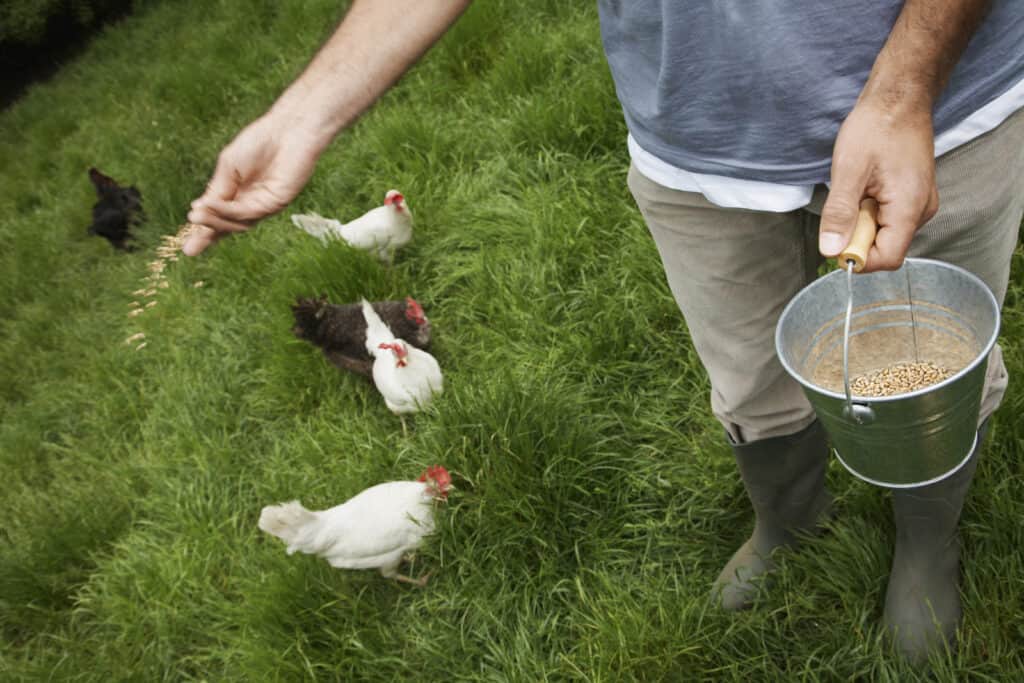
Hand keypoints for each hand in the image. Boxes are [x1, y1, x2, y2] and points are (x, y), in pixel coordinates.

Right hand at [184, 114, 324, 255]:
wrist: (286, 131)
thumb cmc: (259, 143)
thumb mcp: (228, 167)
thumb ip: (217, 191)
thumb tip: (197, 212)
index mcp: (238, 194)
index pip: (219, 217)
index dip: (203, 231)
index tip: (186, 245)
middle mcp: (251, 204)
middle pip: (228, 226)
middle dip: (207, 236)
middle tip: (189, 248)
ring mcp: (264, 205)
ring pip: (237, 223)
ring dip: (214, 221)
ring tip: (195, 217)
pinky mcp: (276, 204)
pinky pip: (248, 212)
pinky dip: (228, 211)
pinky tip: (211, 206)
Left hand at [818, 97, 938, 271]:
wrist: (898, 99)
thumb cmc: (877, 127)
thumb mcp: (849, 170)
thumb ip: (840, 213)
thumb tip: (830, 250)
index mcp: (910, 208)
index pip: (887, 258)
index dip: (858, 256)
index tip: (837, 236)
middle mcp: (920, 211)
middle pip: (884, 248)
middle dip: (858, 234)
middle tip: (849, 199)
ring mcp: (918, 205)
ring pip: (883, 233)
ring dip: (862, 220)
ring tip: (859, 187)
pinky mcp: (911, 198)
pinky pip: (886, 219)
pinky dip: (869, 209)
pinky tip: (866, 186)